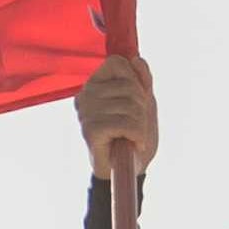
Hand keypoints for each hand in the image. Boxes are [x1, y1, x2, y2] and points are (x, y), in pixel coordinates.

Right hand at [76, 52, 156, 176]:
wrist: (130, 169)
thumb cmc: (134, 134)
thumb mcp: (143, 102)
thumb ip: (141, 79)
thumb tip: (137, 59)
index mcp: (94, 85)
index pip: (118, 62)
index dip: (135, 81)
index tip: (137, 103)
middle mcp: (85, 96)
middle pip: (129, 86)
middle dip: (142, 108)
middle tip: (136, 126)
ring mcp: (85, 113)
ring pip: (130, 105)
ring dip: (141, 125)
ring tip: (134, 136)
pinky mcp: (90, 130)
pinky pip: (125, 123)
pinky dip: (137, 135)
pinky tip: (133, 144)